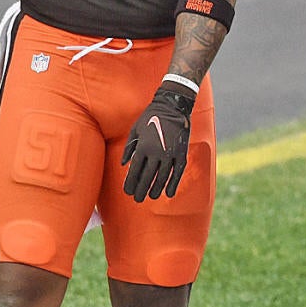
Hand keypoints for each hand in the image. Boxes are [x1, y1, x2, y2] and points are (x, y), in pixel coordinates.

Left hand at [122, 87, 193, 201]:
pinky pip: (177, 172)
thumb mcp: (135, 129)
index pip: (135, 171)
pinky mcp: (182, 153)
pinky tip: (169, 193)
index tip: (128, 192)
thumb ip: (129, 148)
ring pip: (162, 177)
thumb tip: (123, 164)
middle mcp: (156, 152)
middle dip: (141, 190)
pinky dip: (174, 183)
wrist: (172, 106)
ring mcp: (170, 153)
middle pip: (147, 177)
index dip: (131, 183)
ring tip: (151, 197)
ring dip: (156, 189)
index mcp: (143, 147)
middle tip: (137, 199)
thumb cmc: (150, 117)